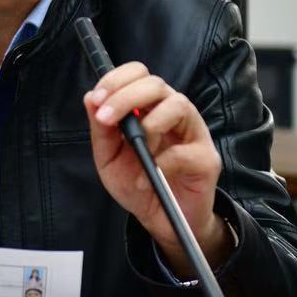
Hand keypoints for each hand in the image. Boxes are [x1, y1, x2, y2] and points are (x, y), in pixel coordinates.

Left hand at [83, 61, 231, 275]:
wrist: (162, 221)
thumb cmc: (138, 183)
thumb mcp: (109, 158)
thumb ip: (101, 130)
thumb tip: (90, 98)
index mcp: (151, 107)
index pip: (139, 75)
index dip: (117, 80)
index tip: (98, 98)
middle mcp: (174, 113)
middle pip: (156, 84)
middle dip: (126, 96)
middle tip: (105, 118)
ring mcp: (193, 133)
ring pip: (178, 104)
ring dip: (149, 124)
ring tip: (136, 149)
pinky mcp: (206, 159)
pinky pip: (184, 151)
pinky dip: (158, 165)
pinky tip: (145, 180)